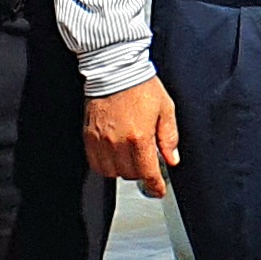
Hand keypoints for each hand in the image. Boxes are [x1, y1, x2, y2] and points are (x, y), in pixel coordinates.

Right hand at [84, 76, 179, 196]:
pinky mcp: (88, 136)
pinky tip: (114, 154)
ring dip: (122, 169)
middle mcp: (117, 142)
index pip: (147, 172)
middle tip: (147, 160)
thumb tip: (172, 158)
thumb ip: (169, 137)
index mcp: (139, 137)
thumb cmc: (141, 85)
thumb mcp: (165, 109)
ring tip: (130, 155)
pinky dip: (105, 164)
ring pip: (111, 172)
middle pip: (129, 174)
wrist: (116, 70)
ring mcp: (101, 140)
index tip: (158, 190)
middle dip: (141, 171)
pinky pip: (95, 163)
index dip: (155, 186)